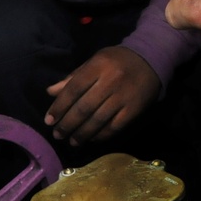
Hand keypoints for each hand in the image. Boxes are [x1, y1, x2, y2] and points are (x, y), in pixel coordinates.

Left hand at [45, 46, 160, 145]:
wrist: (152, 58)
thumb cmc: (118, 60)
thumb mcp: (95, 60)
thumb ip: (74, 76)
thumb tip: (51, 92)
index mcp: (99, 65)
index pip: (74, 88)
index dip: (59, 106)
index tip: (49, 120)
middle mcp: (111, 81)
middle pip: (84, 107)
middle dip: (68, 124)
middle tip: (57, 135)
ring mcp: (123, 96)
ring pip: (97, 120)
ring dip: (81, 134)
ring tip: (72, 141)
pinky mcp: (134, 109)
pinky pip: (113, 127)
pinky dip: (100, 135)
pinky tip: (91, 138)